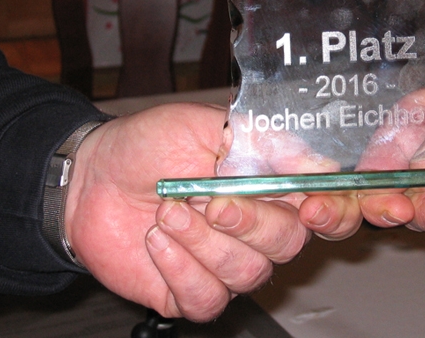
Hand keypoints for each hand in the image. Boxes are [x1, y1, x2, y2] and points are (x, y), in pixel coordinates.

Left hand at [64, 103, 358, 320]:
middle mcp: (259, 228)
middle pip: (290, 244)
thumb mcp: (205, 125)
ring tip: (167, 211)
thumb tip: (316, 159)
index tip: (310, 207)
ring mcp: (227, 264)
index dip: (334, 213)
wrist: (91, 178)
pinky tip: (156, 240)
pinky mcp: (193, 293)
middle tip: (210, 201)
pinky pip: (208, 298)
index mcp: (273, 185)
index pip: (330, 208)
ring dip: (203, 241)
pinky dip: (180, 268)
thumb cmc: (149, 144)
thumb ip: (262, 140)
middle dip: (251, 223)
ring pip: (248, 273)